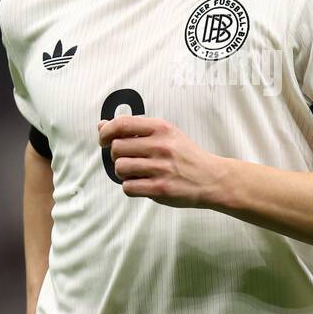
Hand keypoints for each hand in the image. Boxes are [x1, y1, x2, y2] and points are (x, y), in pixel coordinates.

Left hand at [99, 115, 227, 208]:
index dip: (106, 132)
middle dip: (116, 155)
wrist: (211, 178)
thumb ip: (134, 129)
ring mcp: (160, 168)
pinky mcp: (160, 189)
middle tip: (128, 159)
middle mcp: (160, 146)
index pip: (121, 124)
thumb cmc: (184, 155)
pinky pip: (128, 187)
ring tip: (135, 173)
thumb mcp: (166, 134)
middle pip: (116, 148)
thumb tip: (101, 125)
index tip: (103, 140)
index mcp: (161, 128)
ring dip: (122, 172)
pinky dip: (130, 187)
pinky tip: (142, 184)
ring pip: (120, 168)